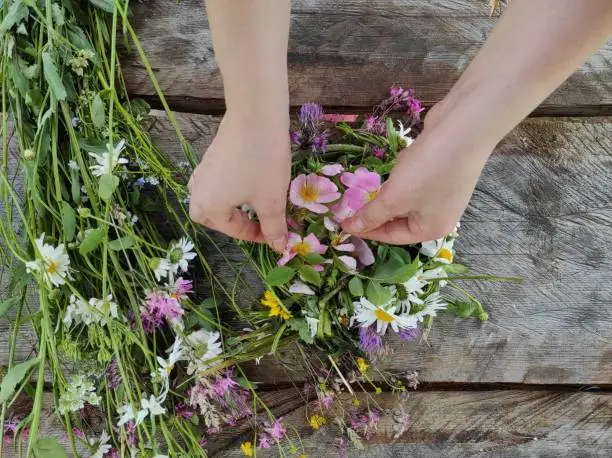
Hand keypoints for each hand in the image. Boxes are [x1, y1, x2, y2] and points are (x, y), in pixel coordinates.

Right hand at [189, 111, 290, 251]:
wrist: (255, 115)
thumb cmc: (263, 162)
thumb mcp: (272, 200)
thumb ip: (273, 227)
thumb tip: (278, 247)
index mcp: (209, 207)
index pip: (233, 231)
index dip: (257, 236)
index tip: (277, 235)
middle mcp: (199, 191)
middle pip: (207, 217)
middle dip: (229, 225)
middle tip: (252, 224)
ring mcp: (203, 171)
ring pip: (208, 198)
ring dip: (225, 207)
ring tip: (247, 206)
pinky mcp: (210, 156)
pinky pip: (213, 182)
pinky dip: (226, 190)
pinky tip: (244, 183)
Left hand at [341, 105, 494, 243]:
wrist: (464, 126)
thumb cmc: (428, 170)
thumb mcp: (394, 198)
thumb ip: (371, 215)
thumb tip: (352, 230)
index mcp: (430, 229)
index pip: (391, 237)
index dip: (365, 229)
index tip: (342, 222)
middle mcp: (439, 214)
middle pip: (398, 218)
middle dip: (376, 206)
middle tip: (352, 199)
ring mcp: (441, 191)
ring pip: (404, 195)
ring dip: (390, 187)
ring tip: (376, 178)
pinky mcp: (441, 169)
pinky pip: (413, 176)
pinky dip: (403, 170)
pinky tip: (405, 159)